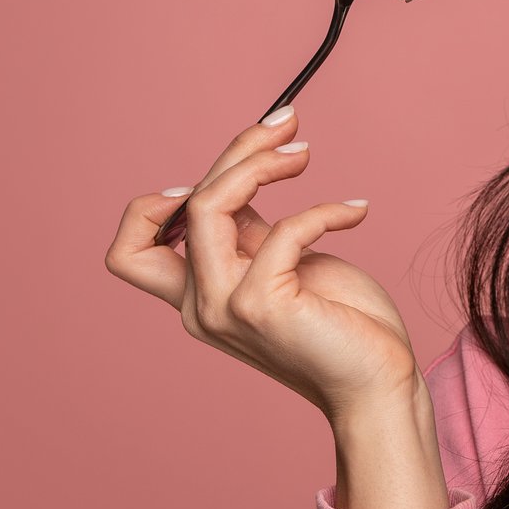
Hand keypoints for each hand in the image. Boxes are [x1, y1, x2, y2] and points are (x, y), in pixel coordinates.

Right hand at [105, 108, 447, 508]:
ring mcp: (225, 308)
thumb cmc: (342, 324)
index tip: (223, 171)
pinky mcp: (261, 307)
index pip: (130, 248)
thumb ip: (249, 231)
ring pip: (210, 205)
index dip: (156, 201)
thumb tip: (240, 171)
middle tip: (286, 125)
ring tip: (305, 153)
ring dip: (260, 163)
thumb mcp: (284, 263)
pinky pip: (284, 228)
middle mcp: (200, 305)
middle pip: (182, 203)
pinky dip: (324, 208)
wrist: (379, 382)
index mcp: (198, 296)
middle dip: (236, 150)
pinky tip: (356, 211)